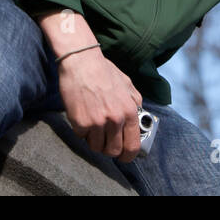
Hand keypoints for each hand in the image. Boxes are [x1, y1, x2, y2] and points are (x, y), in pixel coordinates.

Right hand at [55, 46, 144, 163]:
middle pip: (114, 151)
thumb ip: (135, 102)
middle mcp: (116, 119)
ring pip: (96, 148)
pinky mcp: (81, 123)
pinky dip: (82, 132)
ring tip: (92, 126)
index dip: (128, 156)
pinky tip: (82, 117)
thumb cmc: (104, 71)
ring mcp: (98, 123)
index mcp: (130, 111)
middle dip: (109, 149)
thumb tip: (138, 116)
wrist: (82, 62)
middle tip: (104, 140)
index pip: (133, 145)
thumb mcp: (127, 84)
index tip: (124, 157)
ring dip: (94, 140)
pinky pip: (82, 138)